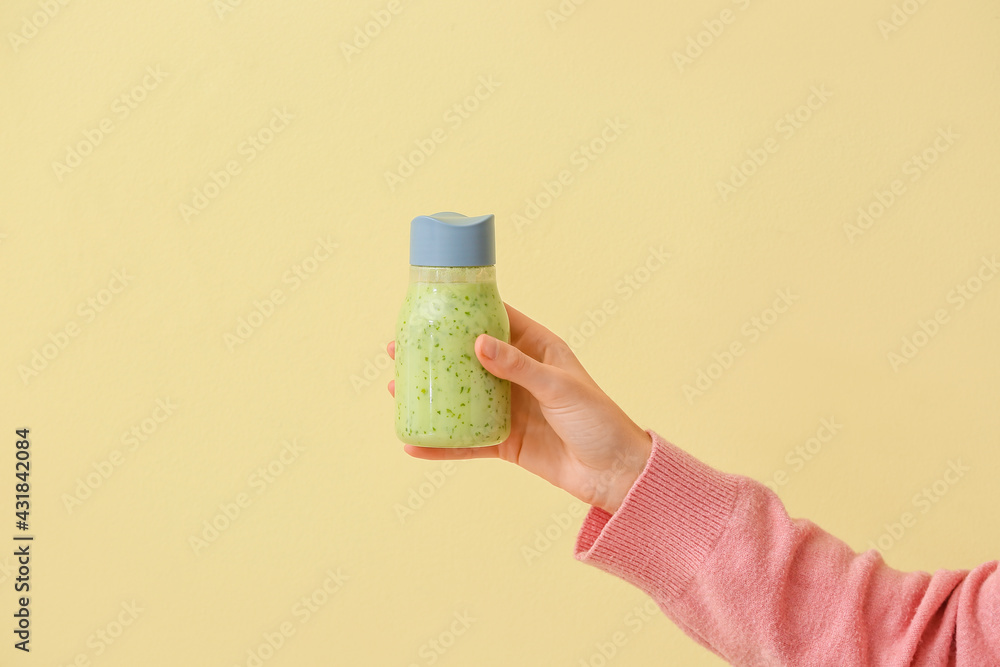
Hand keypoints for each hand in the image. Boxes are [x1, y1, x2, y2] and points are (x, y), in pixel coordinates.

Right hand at [387, 302, 651, 513]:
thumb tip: (478, 343)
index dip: (465, 311)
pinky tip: (414, 444)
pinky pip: (467, 441)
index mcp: (537, 350)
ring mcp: (509, 409)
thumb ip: (519, 367)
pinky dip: (442, 444)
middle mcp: (518, 376)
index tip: (431, 304)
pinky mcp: (505, 442)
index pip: (496, 320)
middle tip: (397, 347)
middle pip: (468, 359)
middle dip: (434, 353)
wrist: (615, 474)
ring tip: (396, 387)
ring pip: (461, 398)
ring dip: (430, 395)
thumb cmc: (599, 421)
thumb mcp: (560, 388)